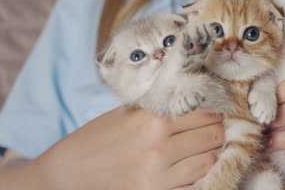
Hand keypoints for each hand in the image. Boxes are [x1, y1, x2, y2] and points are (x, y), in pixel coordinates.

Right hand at [38, 107, 223, 189]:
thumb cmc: (94, 141)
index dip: (214, 110)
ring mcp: (159, 172)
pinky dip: (200, 172)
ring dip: (213, 152)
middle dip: (218, 130)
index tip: (217, 111)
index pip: (203, 111)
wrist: (66, 176)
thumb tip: (191, 104)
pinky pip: (194, 181)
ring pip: (209, 159)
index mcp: (152, 118)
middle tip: (216, 129)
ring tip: (207, 148)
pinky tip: (195, 166)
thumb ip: (159, 109)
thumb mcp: (125, 115)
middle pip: (212, 134)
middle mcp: (159, 143)